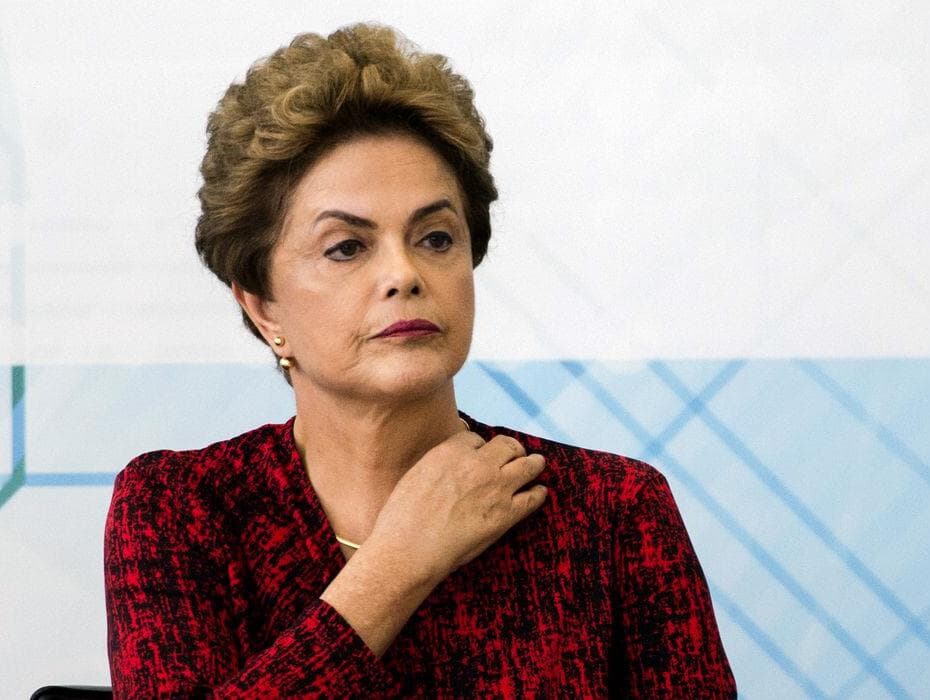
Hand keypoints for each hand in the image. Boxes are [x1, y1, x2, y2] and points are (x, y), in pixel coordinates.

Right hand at [366, 429, 548, 582]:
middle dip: (511, 449)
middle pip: (506, 445)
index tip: (482, 455)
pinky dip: (538, 493)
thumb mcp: (416, 475)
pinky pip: (532, 497)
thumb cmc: (403, 517)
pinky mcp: (506, 513)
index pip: (475, 438)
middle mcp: (478, 463)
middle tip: (514, 455)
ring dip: (533, 463)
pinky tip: (539, 492)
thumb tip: (447, 466)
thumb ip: (438, 465)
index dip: (480, 447)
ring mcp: (496, 487)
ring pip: (527, 465)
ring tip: (537, 464)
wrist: (410, 547)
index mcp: (451, 450)